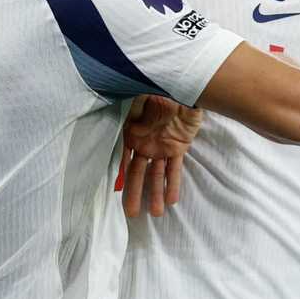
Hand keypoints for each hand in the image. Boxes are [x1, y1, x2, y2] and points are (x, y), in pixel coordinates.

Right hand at [121, 96, 201, 217]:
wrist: (187, 83)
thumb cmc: (158, 87)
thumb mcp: (136, 98)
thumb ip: (127, 114)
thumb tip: (112, 124)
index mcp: (130, 132)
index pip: (122, 159)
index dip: (118, 176)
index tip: (113, 194)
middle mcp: (143, 143)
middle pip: (137, 173)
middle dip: (134, 193)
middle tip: (131, 214)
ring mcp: (161, 147)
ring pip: (156, 175)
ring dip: (155, 194)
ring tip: (155, 214)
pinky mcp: (178, 148)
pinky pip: (175, 169)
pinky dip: (173, 184)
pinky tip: (171, 201)